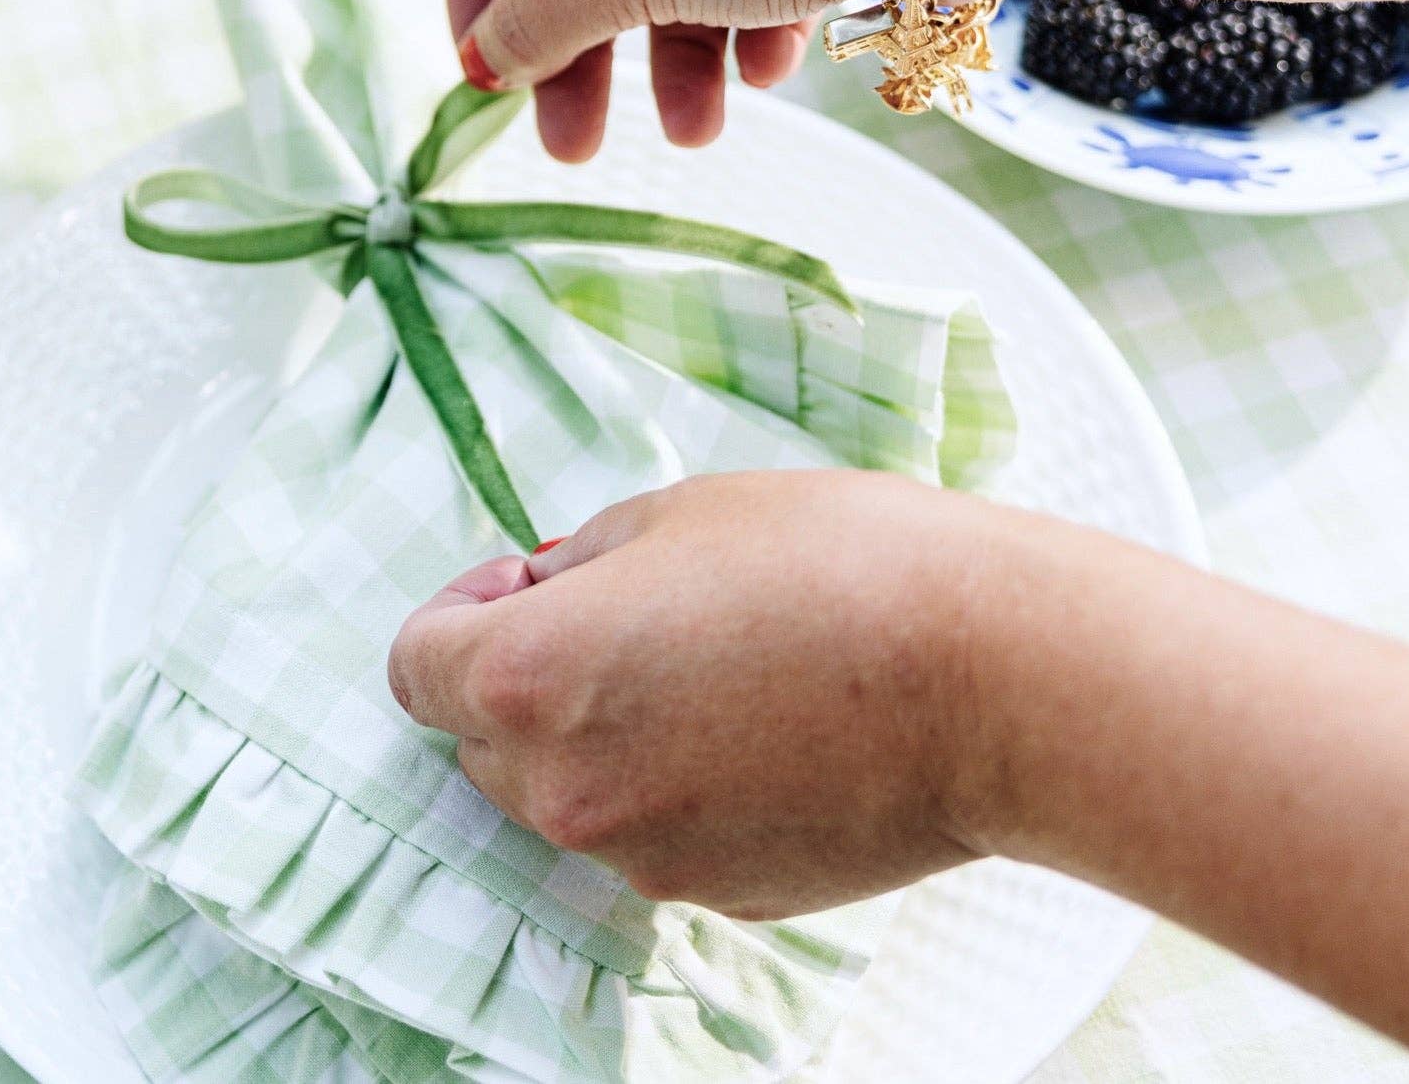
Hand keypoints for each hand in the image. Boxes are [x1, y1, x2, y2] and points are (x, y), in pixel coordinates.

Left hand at [385, 473, 1001, 918]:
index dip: (459, 612)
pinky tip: (755, 723)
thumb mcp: (674, 513)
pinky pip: (652, 834)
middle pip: (482, 742)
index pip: (417, 668)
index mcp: (533, 682)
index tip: (522, 581)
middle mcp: (570, 791)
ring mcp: (646, 859)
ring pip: (567, 795)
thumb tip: (547, 592)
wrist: (992, 676)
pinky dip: (672, 784)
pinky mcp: (721, 896)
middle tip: (615, 614)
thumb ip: (580, 564)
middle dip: (521, 678)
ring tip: (701, 663)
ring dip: (596, 735)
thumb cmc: (835, 566)